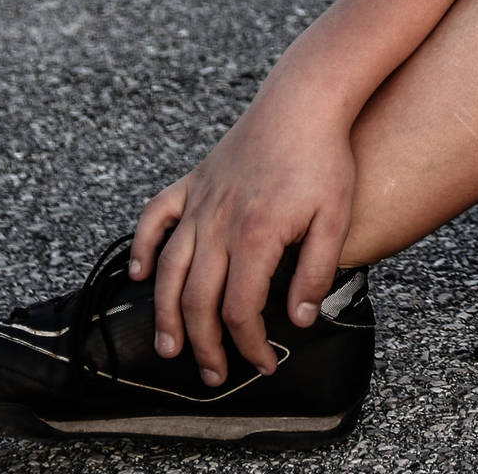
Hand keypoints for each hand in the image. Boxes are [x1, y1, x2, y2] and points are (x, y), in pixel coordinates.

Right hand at [128, 99, 355, 383]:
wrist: (304, 101)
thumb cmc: (324, 158)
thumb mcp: (336, 219)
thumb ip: (317, 273)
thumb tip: (299, 320)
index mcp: (256, 236)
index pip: (241, 309)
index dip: (250, 345)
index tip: (265, 365)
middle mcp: (218, 223)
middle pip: (198, 300)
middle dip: (204, 345)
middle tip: (214, 375)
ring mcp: (200, 202)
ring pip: (169, 269)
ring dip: (166, 313)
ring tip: (169, 348)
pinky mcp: (193, 181)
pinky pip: (156, 217)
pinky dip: (143, 246)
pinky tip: (141, 275)